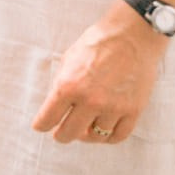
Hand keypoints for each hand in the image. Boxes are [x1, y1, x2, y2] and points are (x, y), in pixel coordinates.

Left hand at [32, 0, 169, 144]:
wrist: (131, 37)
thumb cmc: (97, 44)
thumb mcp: (68, 60)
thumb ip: (62, 85)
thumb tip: (56, 107)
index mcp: (68, 86)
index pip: (48, 118)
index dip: (41, 125)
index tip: (41, 126)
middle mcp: (90, 100)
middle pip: (69, 133)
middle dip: (61, 135)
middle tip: (61, 132)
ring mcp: (113, 107)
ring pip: (95, 137)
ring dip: (87, 135)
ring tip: (85, 129)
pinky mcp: (133, 110)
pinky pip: (118, 136)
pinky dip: (108, 137)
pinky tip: (103, 130)